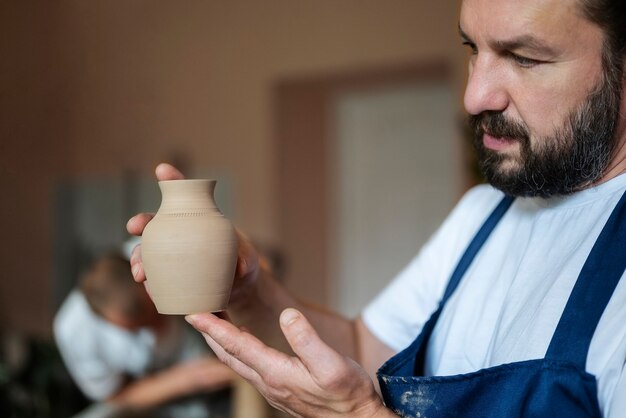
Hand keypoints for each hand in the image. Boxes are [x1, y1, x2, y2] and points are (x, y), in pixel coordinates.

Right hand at [126, 163, 260, 305]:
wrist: (235, 288)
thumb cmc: (241, 264)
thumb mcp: (248, 259)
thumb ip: (246, 259)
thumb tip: (241, 267)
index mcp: (198, 219)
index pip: (184, 194)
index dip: (173, 180)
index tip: (163, 170)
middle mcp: (178, 233)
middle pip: (154, 222)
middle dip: (141, 221)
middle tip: (134, 226)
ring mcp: (169, 255)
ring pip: (146, 251)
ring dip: (138, 257)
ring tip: (140, 272)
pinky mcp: (166, 276)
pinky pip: (151, 276)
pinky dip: (146, 279)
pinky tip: (147, 284)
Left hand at [186, 308, 389, 417]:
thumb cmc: (347, 394)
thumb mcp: (331, 364)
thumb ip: (306, 339)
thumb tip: (287, 316)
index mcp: (276, 373)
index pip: (236, 346)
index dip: (213, 328)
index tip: (193, 313)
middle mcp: (269, 382)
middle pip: (229, 355)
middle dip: (210, 334)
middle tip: (195, 312)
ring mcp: (274, 388)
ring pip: (237, 363)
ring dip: (222, 342)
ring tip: (213, 323)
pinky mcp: (282, 389)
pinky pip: (249, 367)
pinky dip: (238, 350)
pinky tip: (244, 341)